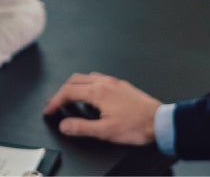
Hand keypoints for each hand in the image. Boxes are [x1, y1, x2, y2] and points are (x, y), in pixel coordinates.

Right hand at [42, 72, 160, 145]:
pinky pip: (100, 79)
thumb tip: (65, 125)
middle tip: (56, 103)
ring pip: (88, 77)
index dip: (55, 101)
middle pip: (75, 80)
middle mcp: (106, 83)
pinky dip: (89, 86)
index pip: (68, 92)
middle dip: (62, 91)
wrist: (160, 122)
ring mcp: (115, 83)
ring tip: (71, 99)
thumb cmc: (138, 126)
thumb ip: (81, 127)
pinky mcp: (123, 86)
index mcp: (98, 92)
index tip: (49, 110)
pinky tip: (93, 97)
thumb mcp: (105, 132)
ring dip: (75, 86)